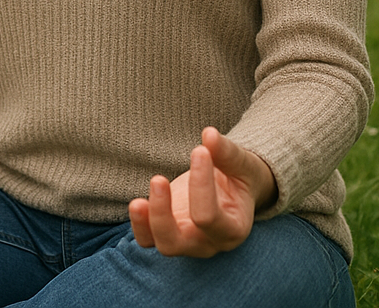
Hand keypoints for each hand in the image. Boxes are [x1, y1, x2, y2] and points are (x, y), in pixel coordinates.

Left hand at [128, 127, 275, 257]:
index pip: (209, 217)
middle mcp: (208, 242)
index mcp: (233, 229)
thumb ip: (227, 152)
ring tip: (137, 202)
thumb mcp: (240, 163)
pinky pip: (148, 239)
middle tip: (158, 179)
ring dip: (146, 222)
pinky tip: (137, 203)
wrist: (234, 189)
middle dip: (163, 215)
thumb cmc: (239, 175)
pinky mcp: (169, 231)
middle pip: (179, 243)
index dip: (200, 184)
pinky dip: (139, 225)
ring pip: (162, 245)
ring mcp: (187, 241)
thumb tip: (209, 135)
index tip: (199, 150)